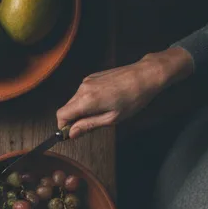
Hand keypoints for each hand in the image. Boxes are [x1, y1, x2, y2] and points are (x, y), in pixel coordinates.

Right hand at [56, 46, 192, 137]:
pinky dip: (87, 100)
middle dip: (74, 119)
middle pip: (67, 108)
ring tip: (102, 111)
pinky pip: (82, 92)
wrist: (146, 75)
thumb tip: (71, 133)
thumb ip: (88, 125)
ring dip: (82, 109)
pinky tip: (104, 101)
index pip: (61, 115)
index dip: (63, 126)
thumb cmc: (133, 98)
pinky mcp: (92, 77)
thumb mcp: (112, 118)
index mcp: (86, 100)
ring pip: (74, 100)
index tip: (72, 133)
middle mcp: (83, 88)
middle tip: (91, 124)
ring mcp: (87, 81)